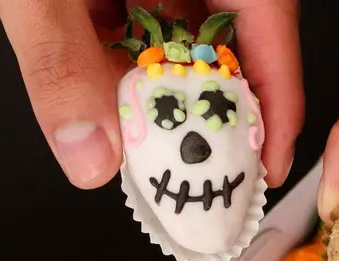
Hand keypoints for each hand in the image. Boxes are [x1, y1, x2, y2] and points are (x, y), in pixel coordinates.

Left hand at [0, 0, 302, 188]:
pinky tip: (102, 93)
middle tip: (205, 167)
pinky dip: (117, 59)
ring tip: (151, 146)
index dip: (277, 100)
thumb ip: (61, 59)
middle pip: (224, 36)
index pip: (268, 22)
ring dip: (158, 90)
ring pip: (173, 31)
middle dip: (212, 106)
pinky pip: (130, 15)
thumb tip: (91, 152)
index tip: (268, 162)